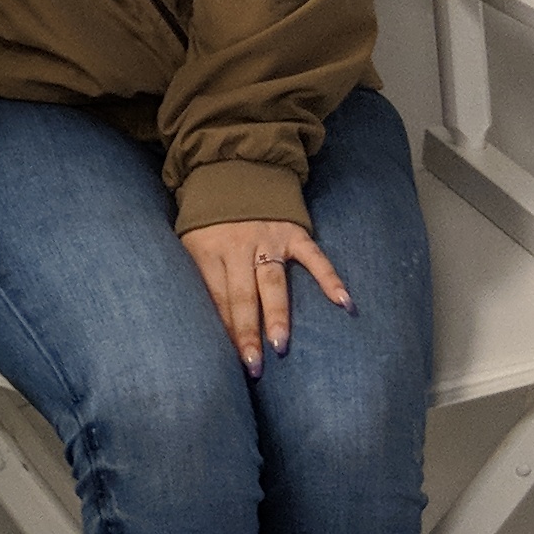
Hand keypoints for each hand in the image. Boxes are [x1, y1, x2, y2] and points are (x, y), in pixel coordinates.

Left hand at [179, 218, 350, 376]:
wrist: (231, 168)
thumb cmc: (208, 218)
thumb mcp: (190, 241)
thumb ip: (200, 274)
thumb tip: (205, 321)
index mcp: (208, 251)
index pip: (216, 298)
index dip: (223, 330)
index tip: (228, 361)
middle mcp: (238, 247)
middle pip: (241, 296)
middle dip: (247, 332)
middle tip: (253, 365)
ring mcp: (268, 239)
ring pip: (272, 283)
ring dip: (278, 315)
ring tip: (280, 344)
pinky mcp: (293, 231)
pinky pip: (314, 257)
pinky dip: (329, 279)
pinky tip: (343, 302)